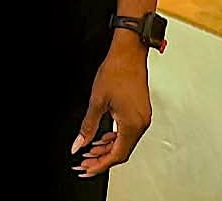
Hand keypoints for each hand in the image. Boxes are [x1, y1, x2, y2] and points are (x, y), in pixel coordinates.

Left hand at [71, 35, 150, 178]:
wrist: (129, 53)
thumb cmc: (116, 71)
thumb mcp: (97, 101)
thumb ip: (88, 126)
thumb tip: (79, 144)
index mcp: (132, 124)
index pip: (117, 155)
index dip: (100, 164)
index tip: (88, 169)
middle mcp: (141, 124)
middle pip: (122, 151)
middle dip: (102, 158)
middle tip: (85, 162)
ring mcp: (142, 118)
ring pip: (125, 141)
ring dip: (107, 147)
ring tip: (90, 151)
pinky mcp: (141, 111)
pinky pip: (128, 131)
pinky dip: (114, 136)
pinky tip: (103, 136)